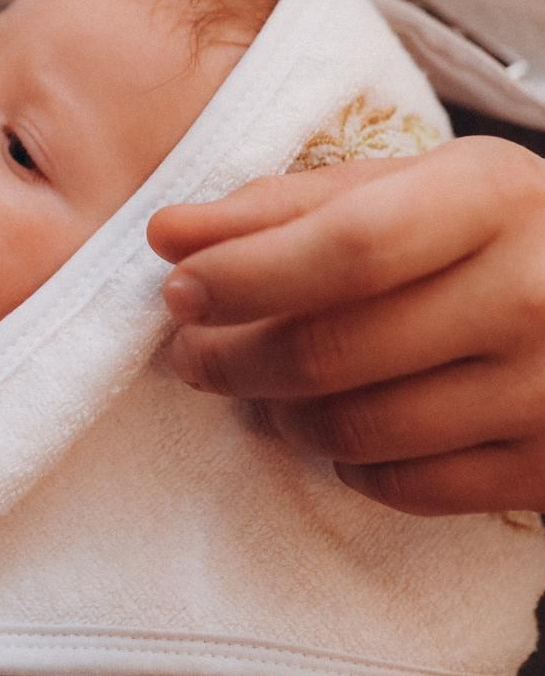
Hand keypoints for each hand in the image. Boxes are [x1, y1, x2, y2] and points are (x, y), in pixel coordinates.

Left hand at [149, 138, 544, 515]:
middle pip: (334, 349)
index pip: (345, 247)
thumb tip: (167, 233)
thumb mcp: (404, 189)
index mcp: (489, 198)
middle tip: (188, 352)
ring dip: (276, 414)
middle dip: (229, 359)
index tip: (175, 292)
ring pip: (357, 429)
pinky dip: (346, 463)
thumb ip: (282, 207)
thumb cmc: (489, 232)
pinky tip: (337, 426)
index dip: (244, 276)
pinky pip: (405, 486)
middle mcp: (531, 294)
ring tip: (257, 386)